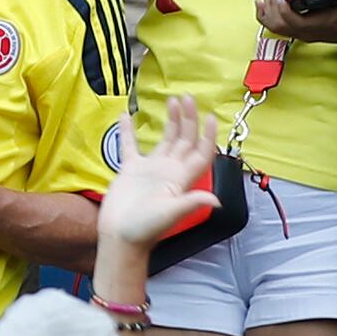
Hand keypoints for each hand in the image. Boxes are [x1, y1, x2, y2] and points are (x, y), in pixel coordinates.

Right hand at [95, 100, 221, 258]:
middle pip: (184, 140)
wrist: (120, 237)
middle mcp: (168, 171)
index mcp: (180, 179)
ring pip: (164, 139)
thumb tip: (216, 200)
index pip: (199, 153)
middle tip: (187, 98)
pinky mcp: (130, 170)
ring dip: (170, 121)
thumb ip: (190, 202)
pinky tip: (125, 116)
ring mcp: (150, 169)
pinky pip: (130, 146)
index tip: (210, 117)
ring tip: (171, 101)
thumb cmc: (144, 229)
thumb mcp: (169, 214)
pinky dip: (128, 131)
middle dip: (189, 119)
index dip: (207, 136)